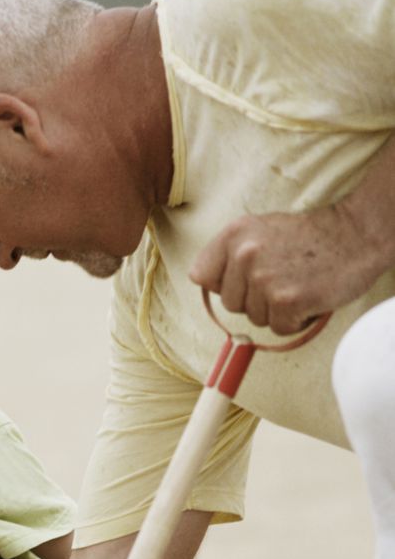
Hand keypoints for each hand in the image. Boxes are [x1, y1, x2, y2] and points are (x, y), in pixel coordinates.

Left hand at [189, 203, 387, 334]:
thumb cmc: (309, 238)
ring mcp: (265, 278)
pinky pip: (279, 328)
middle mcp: (244, 254)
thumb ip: (230, 255)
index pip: (201, 276)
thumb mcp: (261, 230)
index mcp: (234, 234)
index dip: (224, 284)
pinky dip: (296, 321)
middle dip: (255, 299)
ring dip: (277, 310)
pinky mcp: (287, 300)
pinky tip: (309, 297)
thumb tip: (205, 283)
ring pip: (254, 318)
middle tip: (283, 278)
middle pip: (230, 303)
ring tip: (298, 284)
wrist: (357, 234)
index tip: (245, 279)